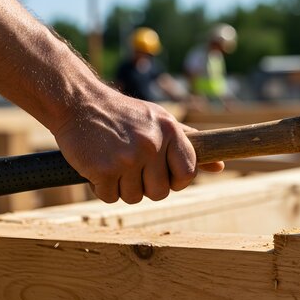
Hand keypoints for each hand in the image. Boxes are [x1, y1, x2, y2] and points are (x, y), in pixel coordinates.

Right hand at [53, 89, 218, 203]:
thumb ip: (189, 145)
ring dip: (122, 187)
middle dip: (145, 186)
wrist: (79, 102)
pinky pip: (110, 197)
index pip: (188, 173)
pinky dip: (102, 188)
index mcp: (170, 131)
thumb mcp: (160, 121)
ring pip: (134, 197)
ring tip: (114, 162)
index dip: (176, 180)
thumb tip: (220, 167)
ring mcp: (127, 158)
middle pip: (160, 192)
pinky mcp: (103, 169)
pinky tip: (98, 166)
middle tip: (131, 166)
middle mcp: (152, 144)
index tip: (162, 173)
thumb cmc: (123, 114)